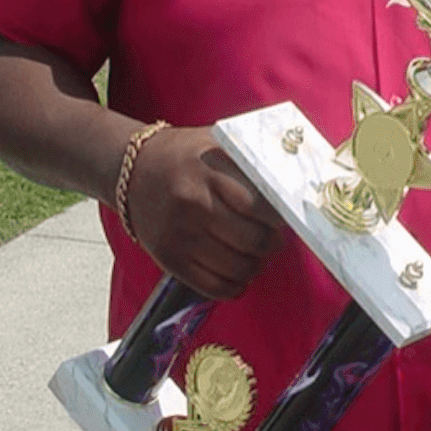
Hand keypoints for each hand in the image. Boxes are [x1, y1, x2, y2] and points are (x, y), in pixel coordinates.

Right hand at [123, 126, 286, 299]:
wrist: (132, 171)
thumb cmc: (187, 156)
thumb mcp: (218, 143)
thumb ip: (252, 161)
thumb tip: (298, 180)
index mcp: (211, 172)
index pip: (260, 204)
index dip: (281, 217)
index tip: (287, 218)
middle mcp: (194, 204)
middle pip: (253, 240)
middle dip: (273, 244)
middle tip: (275, 240)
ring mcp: (180, 235)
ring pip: (237, 267)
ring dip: (257, 266)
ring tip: (258, 255)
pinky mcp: (169, 259)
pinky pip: (213, 287)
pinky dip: (235, 286)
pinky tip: (241, 276)